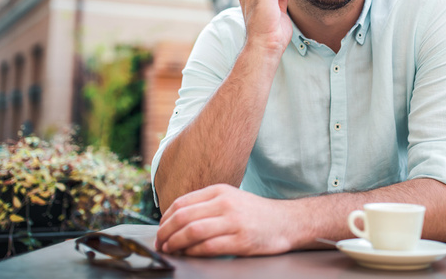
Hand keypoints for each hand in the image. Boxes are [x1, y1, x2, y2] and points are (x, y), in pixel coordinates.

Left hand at [155, 184, 293, 256]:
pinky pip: (208, 247)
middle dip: (165, 233)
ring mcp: (234, 222)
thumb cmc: (254, 213)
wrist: (286, 221)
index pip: (182, 203)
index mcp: (220, 190)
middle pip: (184, 217)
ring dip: (175, 244)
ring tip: (170, 250)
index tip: (160, 230)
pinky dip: (193, 252)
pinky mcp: (241, 240)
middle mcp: (225, 203)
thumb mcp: (231, 199)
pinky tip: (188, 255)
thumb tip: (175, 220)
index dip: (165, 219)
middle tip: (160, 243)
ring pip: (193, 232)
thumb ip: (206, 204)